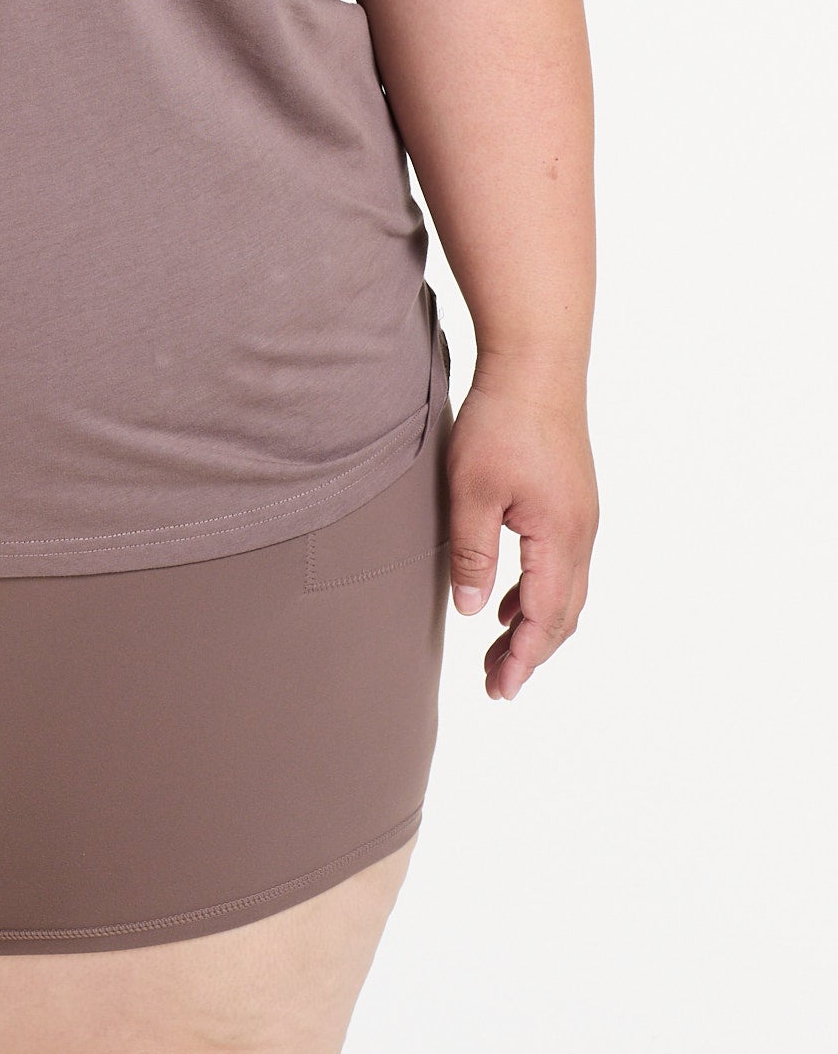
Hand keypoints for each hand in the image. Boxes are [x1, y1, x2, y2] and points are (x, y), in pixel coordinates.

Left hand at [446, 365, 598, 699]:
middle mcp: (581, 533)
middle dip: (532, 653)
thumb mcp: (472, 490)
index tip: (500, 691)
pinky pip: (562, 563)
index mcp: (560, 537)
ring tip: (499, 649)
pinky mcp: (573, 499)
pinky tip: (509, 596)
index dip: (523, 659)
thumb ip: (473, 554)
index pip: (545, 618)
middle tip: (496, 684)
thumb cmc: (501, 421)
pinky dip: (539, 591)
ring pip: (567, 590)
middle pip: (564, 613)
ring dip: (536, 623)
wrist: (537, 362)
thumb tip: (474, 613)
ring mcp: (581, 515)